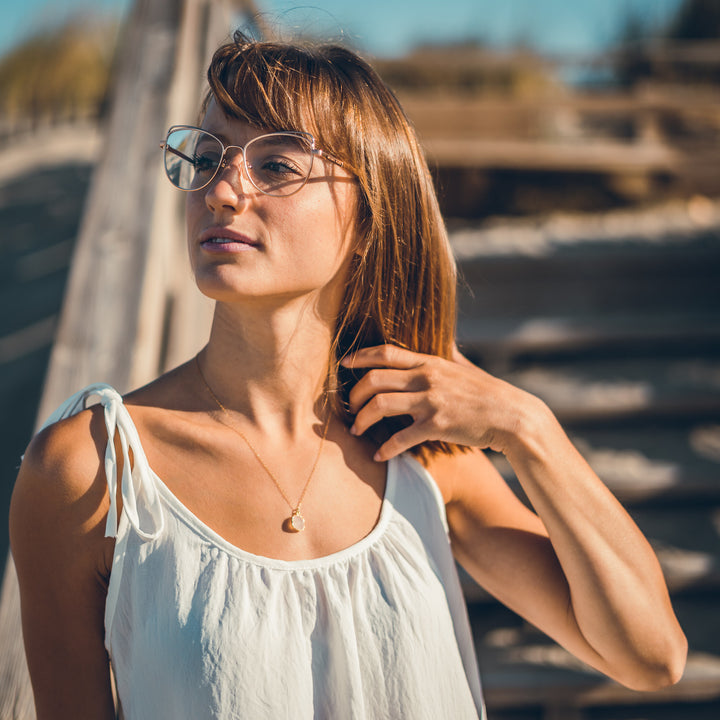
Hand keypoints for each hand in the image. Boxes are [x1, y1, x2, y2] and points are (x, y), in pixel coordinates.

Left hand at [341, 344, 541, 460]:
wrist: (512, 416)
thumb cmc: (488, 393)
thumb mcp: (465, 367)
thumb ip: (447, 356)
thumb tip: (443, 341)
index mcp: (430, 362)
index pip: (386, 352)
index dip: (360, 356)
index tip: (343, 363)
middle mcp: (427, 378)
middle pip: (374, 379)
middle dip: (354, 394)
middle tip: (349, 407)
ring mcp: (430, 402)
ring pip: (380, 406)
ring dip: (362, 419)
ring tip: (356, 430)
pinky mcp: (436, 426)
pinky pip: (400, 438)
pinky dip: (386, 449)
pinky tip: (379, 456)